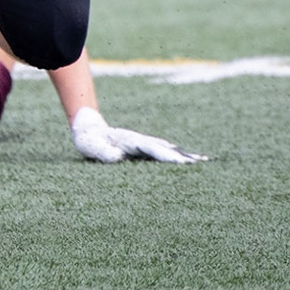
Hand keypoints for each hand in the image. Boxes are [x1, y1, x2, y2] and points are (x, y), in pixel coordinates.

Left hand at [70, 107, 206, 163]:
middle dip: (183, 156)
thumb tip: (119, 157)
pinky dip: (174, 153)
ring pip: (167, 148)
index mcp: (130, 141)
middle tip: (203, 162)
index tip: (183, 163)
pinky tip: (184, 157)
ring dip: (183, 154)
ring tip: (202, 160)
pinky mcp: (140, 144)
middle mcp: (139, 140)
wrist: (87, 125)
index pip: (153, 150)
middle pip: (166, 148)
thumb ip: (104, 152)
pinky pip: (161, 149)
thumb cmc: (88, 140)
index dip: (168, 156)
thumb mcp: (91, 146)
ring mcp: (141, 141)